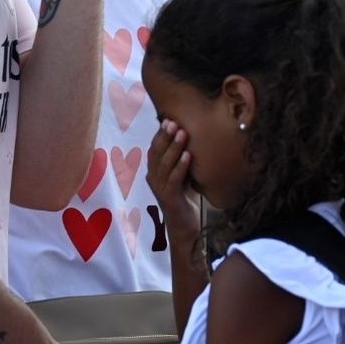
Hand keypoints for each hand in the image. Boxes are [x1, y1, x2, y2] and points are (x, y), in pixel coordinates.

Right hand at [146, 121, 198, 248]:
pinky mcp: (169, 198)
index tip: (169, 119)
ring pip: (164, 164)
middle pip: (157, 153)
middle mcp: (153, 178)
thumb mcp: (182, 173)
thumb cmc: (185, 196)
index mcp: (154, 170)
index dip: (160, 134)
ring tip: (183, 134)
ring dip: (174, 148)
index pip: (154, 148)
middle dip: (165, 136)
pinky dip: (180, 167)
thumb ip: (182, 158)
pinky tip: (188, 156)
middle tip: (174, 122)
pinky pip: (173, 180)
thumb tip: (190, 133)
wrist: (184, 225)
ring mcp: (159, 189)